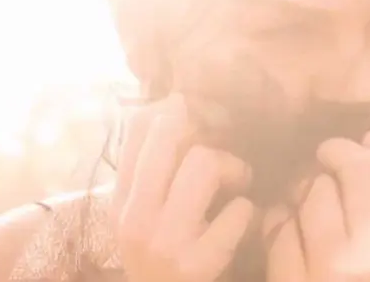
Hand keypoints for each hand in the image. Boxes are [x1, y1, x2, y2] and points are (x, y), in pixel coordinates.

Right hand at [111, 94, 255, 281]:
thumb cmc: (162, 253)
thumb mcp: (144, 212)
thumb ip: (153, 169)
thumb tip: (177, 106)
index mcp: (122, 200)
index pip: (137, 129)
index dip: (171, 108)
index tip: (190, 107)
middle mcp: (136, 217)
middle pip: (169, 135)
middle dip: (202, 126)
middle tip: (219, 137)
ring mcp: (166, 241)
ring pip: (206, 162)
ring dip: (234, 168)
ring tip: (238, 182)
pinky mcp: (197, 263)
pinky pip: (239, 210)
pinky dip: (248, 211)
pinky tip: (242, 219)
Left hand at [264, 129, 369, 281]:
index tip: (366, 143)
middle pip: (358, 165)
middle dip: (334, 150)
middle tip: (325, 157)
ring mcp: (336, 267)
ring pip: (314, 188)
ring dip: (300, 187)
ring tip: (300, 202)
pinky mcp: (297, 280)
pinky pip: (279, 220)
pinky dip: (275, 219)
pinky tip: (282, 231)